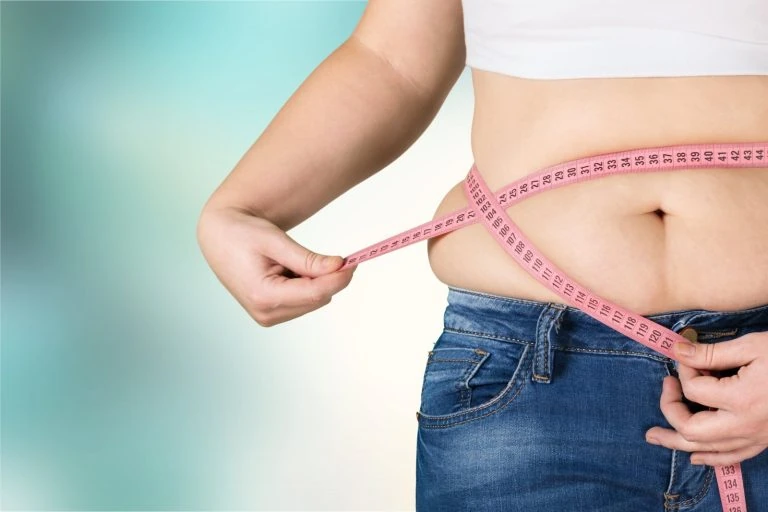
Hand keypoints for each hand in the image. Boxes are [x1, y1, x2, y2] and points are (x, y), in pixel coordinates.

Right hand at [197, 206, 355, 326]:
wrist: (219, 237)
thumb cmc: (242, 233)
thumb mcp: (275, 241)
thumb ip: (307, 259)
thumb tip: (338, 266)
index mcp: (264, 296)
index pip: (316, 293)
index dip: (339, 278)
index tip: (353, 262)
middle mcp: (266, 313)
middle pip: (317, 298)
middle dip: (328, 278)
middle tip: (332, 257)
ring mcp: (267, 316)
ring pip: (313, 301)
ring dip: (314, 280)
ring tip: (290, 261)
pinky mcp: (271, 314)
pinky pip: (303, 301)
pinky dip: (305, 284)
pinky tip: (287, 270)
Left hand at [645, 331, 767, 465]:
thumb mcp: (752, 346)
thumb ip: (711, 353)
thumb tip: (677, 350)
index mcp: (743, 399)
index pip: (694, 390)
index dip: (683, 370)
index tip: (687, 356)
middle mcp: (747, 425)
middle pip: (691, 430)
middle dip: (669, 410)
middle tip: (665, 388)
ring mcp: (757, 437)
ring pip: (707, 449)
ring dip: (677, 441)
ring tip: (654, 436)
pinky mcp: (764, 441)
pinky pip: (732, 457)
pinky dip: (710, 457)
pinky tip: (695, 455)